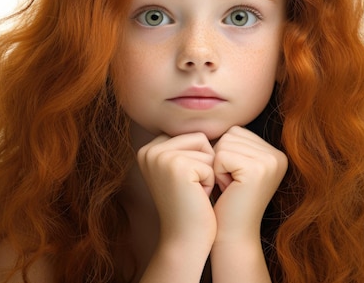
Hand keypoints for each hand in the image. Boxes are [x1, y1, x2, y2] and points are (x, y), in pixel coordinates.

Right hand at [137, 133, 216, 247]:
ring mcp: (160, 156)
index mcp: (149, 149)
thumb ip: (188, 146)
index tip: (188, 183)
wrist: (186, 239)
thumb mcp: (184, 170)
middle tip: (192, 188)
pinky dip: (210, 181)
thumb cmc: (191, 205)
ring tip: (194, 191)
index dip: (200, 160)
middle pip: (199, 138)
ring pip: (207, 148)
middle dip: (205, 164)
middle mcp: (149, 150)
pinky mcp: (176, 165)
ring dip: (208, 172)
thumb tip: (213, 124)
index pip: (192, 136)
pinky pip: (211, 162)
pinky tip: (197, 197)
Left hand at [212, 126, 287, 242]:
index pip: (237, 131)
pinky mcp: (257, 169)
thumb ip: (238, 143)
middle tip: (232, 184)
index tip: (235, 178)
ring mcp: (270, 161)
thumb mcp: (239, 166)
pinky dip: (217, 172)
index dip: (226, 154)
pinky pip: (221, 155)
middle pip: (231, 134)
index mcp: (277, 153)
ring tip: (230, 186)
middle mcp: (278, 155)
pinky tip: (228, 189)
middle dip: (222, 159)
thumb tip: (219, 121)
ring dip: (219, 165)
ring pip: (225, 143)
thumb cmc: (229, 201)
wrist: (232, 234)